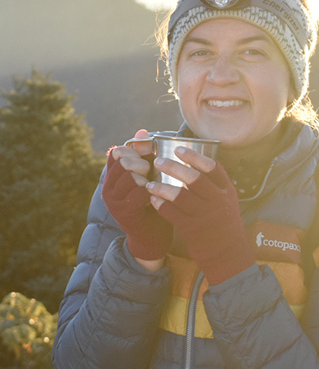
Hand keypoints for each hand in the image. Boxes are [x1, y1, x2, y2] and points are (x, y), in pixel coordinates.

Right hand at [102, 129, 172, 261]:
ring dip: (147, 176)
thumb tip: (142, 130)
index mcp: (112, 177)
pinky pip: (138, 193)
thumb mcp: (147, 177)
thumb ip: (143, 156)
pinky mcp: (125, 213)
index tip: (148, 155)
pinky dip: (151, 190)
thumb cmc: (152, 203)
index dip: (134, 150)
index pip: (117, 153)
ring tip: (155, 183)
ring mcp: (114, 201)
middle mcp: (108, 188)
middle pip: (122, 162)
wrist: (150, 238)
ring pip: (130, 176)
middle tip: (152, 170)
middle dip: (141, 162)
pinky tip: (158, 193)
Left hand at [147, 147, 254, 284]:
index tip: (179, 149)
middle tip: (158, 161)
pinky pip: (172, 213)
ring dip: (162, 187)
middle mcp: (218, 201)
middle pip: (194, 179)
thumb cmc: (224, 223)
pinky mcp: (192, 230)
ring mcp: (205, 216)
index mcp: (227, 191)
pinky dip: (161, 204)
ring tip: (150, 183)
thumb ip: (214, 186)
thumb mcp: (227, 202)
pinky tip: (153, 199)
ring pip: (180, 196)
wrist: (228, 253)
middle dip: (174, 168)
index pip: (213, 167)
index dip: (195, 156)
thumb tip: (194, 164)